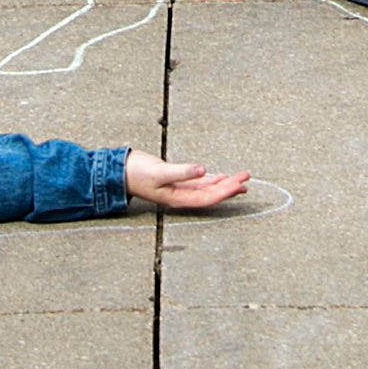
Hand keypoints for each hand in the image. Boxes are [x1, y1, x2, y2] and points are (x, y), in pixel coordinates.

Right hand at [125, 152, 253, 208]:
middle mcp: (182, 197)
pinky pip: (199, 184)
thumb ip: (181, 171)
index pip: (208, 198)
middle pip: (211, 195)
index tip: (240, 184)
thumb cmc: (138, 173)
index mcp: (178, 198)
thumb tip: (203, 170)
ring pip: (207, 189)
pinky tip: (220, 176)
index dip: (225, 192)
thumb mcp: (159, 172)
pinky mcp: (177, 181)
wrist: (121, 171)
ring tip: (240, 179)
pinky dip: (211, 180)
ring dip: (224, 184)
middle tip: (246, 178)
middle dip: (229, 187)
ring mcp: (179, 190)